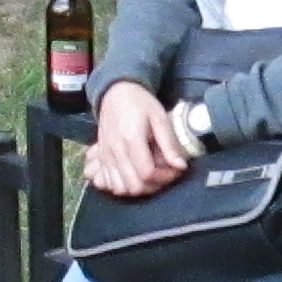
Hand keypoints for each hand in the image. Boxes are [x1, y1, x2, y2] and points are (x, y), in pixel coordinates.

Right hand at [83, 80, 188, 197]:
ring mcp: (105, 156)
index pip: (146, 173)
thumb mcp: (160, 118)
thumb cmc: (140, 103)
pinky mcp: (101, 158)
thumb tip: (180, 166)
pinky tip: (135, 175)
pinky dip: (123, 186)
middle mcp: (115, 150)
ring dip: (138, 187)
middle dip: (153, 185)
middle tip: (164, 174)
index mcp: (131, 139)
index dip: (164, 177)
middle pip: (134, 186)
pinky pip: (109, 184)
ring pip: (120, 188)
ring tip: (151, 176)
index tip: (174, 169)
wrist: (116, 93)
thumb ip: (169, 144)